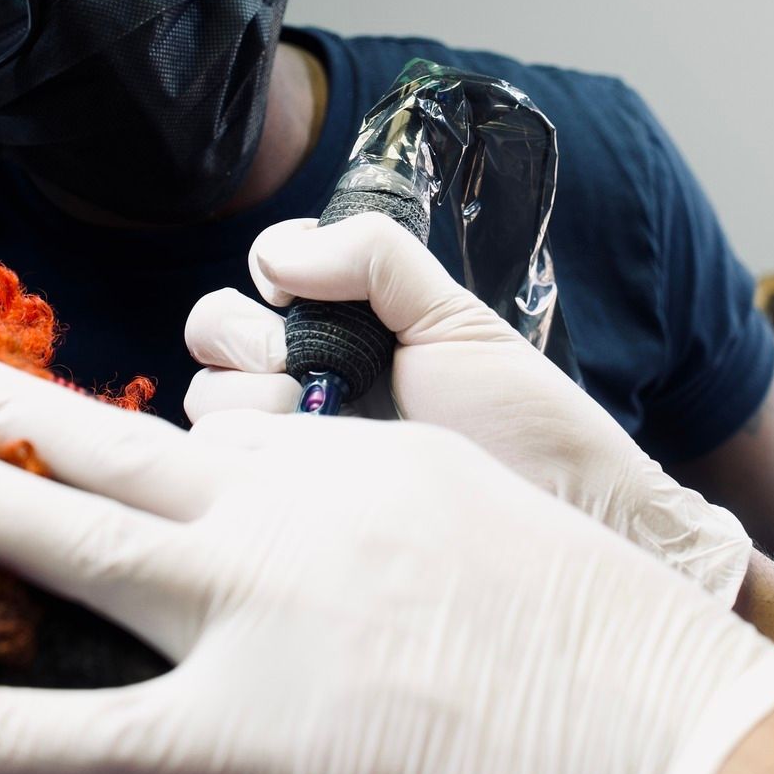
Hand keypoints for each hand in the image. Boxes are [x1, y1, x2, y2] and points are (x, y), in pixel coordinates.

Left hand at [0, 353, 773, 773]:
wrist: (678, 726)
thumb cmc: (606, 626)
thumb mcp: (494, 509)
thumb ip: (394, 489)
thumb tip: (327, 506)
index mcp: (354, 459)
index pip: (213, 426)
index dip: (146, 429)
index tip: (104, 427)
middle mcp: (295, 508)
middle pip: (114, 443)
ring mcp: (267, 611)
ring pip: (77, 534)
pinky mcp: (261, 732)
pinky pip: (93, 735)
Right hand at [185, 214, 750, 601]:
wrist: (565, 514)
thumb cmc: (525, 423)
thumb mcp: (456, 319)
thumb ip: (377, 258)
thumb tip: (283, 255)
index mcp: (346, 327)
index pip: (262, 274)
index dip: (270, 269)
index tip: (299, 290)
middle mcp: (308, 383)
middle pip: (214, 333)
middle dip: (249, 336)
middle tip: (304, 361)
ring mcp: (295, 452)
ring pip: (208, 402)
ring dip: (251, 400)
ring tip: (322, 418)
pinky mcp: (288, 518)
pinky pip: (223, 474)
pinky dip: (253, 457)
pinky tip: (314, 463)